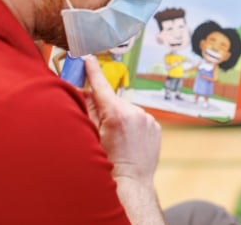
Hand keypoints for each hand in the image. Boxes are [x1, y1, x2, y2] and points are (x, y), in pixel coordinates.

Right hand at [82, 55, 160, 184]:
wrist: (130, 182)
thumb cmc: (106, 164)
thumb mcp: (91, 136)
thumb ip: (89, 111)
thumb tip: (84, 92)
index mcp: (116, 114)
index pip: (101, 86)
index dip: (92, 71)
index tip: (88, 58)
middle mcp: (135, 112)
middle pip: (114, 101)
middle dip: (106, 108)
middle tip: (101, 126)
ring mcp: (148, 119)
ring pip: (127, 110)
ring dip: (120, 118)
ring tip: (117, 139)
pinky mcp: (155, 126)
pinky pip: (140, 119)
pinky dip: (133, 125)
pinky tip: (128, 141)